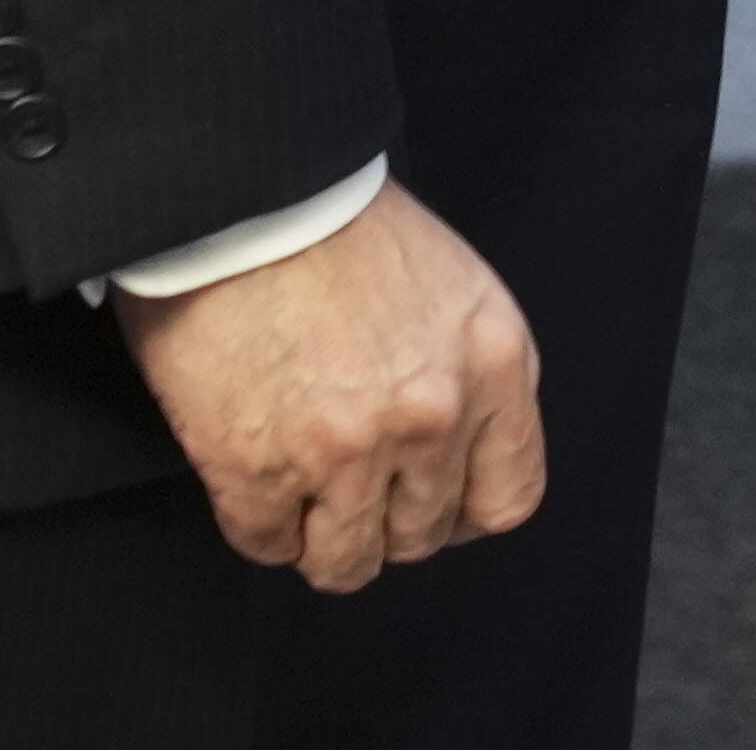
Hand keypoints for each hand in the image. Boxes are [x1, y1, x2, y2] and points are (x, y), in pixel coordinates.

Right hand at [119, 181, 545, 591]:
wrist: (246, 194)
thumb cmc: (342, 224)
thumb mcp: (452, 286)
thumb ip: (468, 371)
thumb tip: (454, 448)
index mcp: (493, 363)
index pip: (509, 495)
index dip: (464, 510)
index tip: (430, 502)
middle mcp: (433, 417)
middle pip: (422, 535)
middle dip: (386, 521)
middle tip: (351, 484)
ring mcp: (348, 452)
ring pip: (347, 561)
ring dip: (322, 538)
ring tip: (300, 495)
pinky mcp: (259, 472)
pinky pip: (268, 544)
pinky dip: (261, 525)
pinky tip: (254, 479)